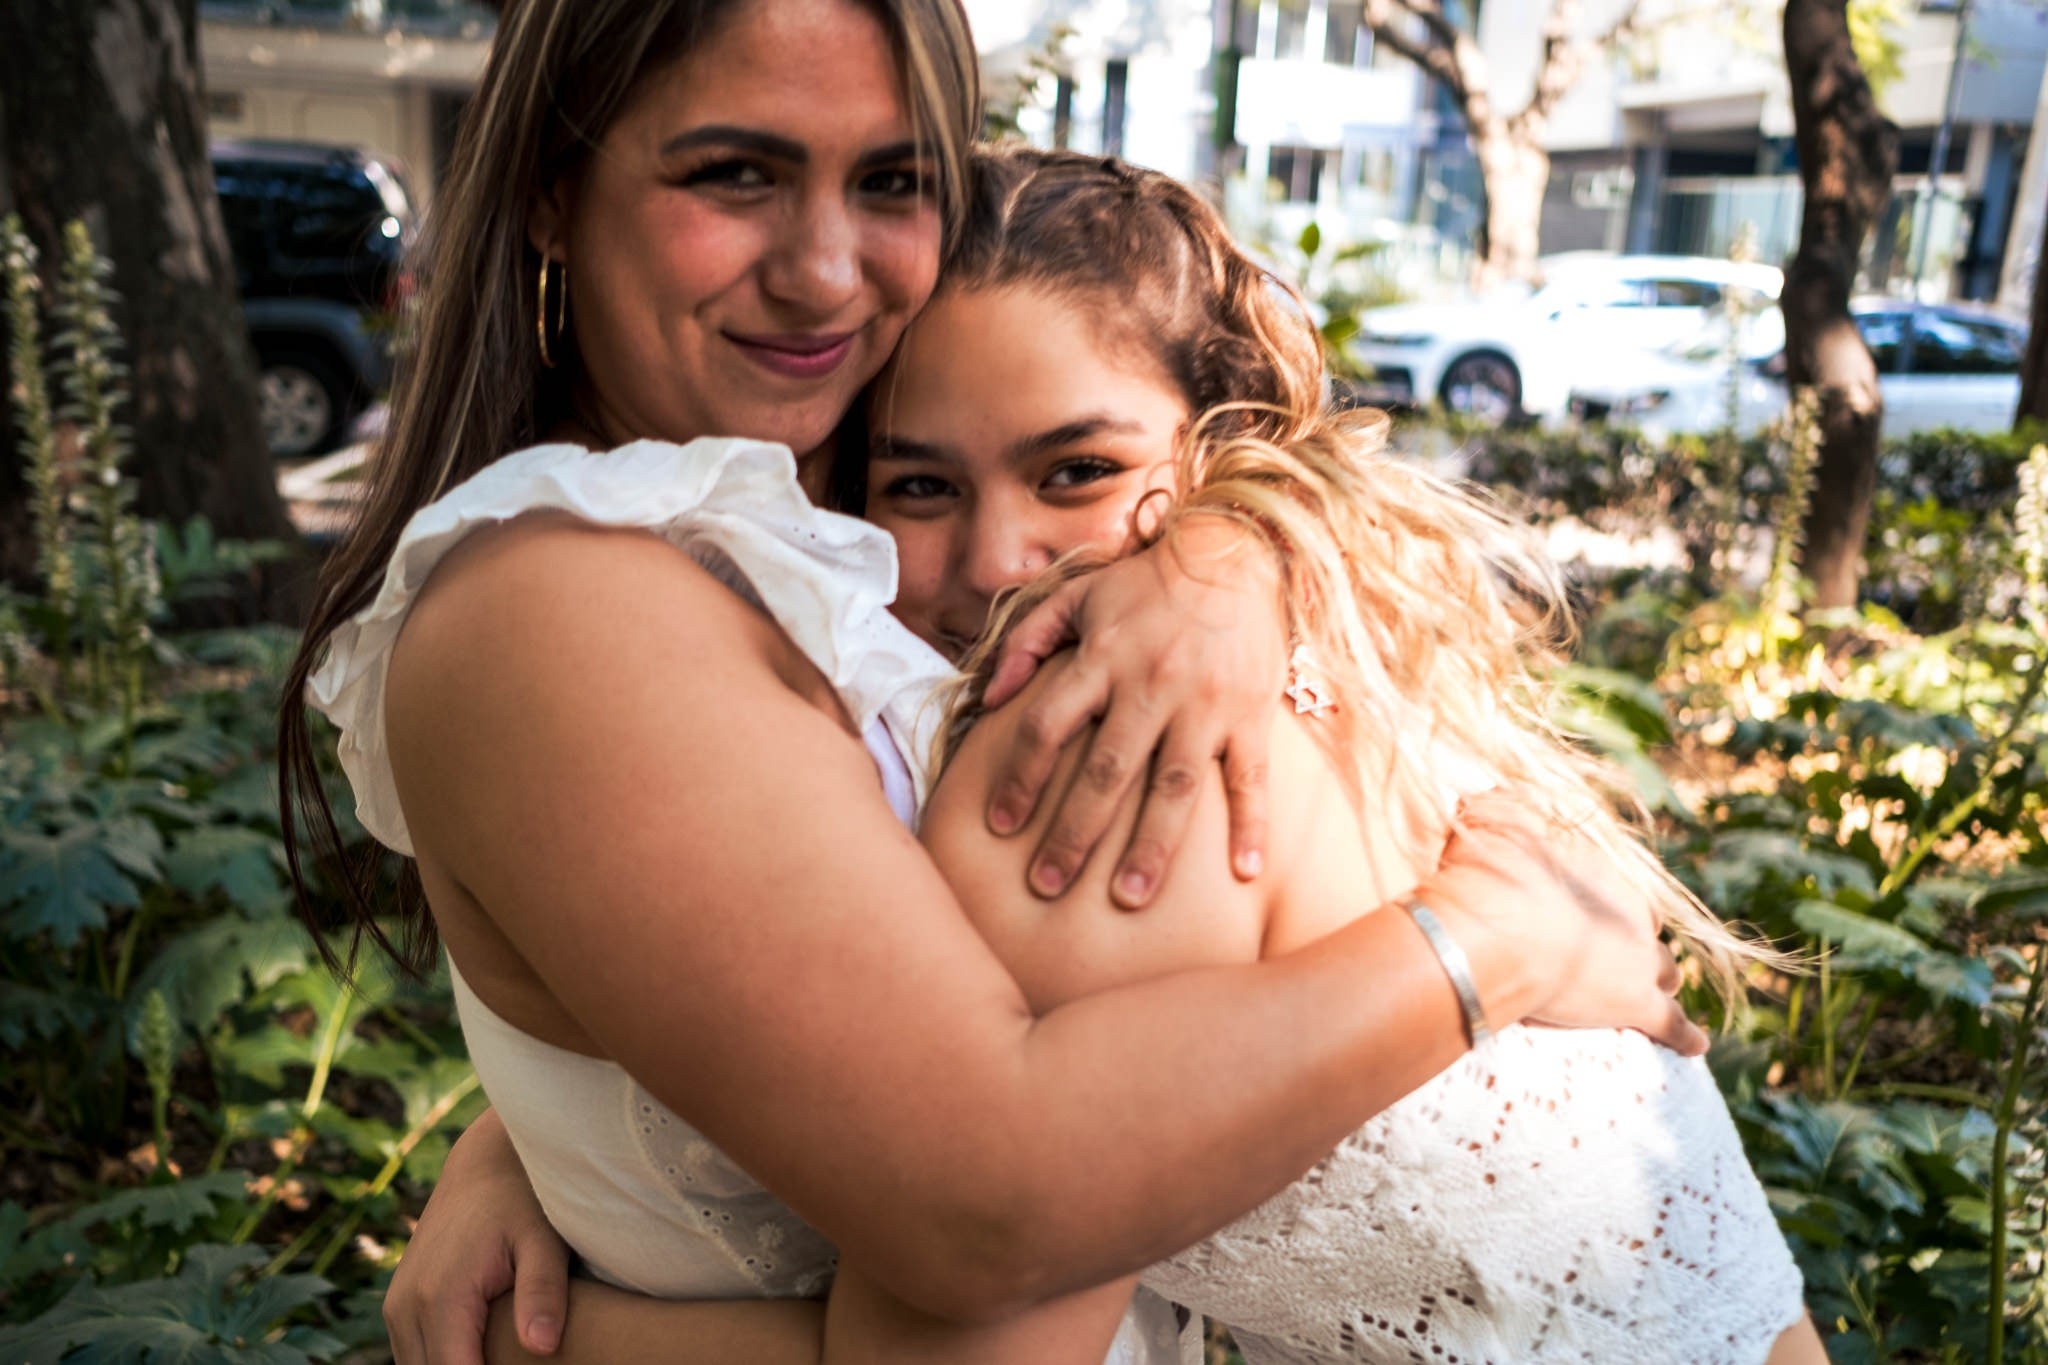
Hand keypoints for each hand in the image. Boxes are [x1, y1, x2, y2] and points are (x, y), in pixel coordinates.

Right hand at [385, 1108, 569, 1364]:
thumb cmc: (524, 1199)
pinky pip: (416, 1354)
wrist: (487, 1163)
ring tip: (503, 1353)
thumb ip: (542, 1292)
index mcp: (441, 1296)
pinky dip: (443, 1359)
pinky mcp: (400, 1305)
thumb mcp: (544, 1240)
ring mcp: (397, 1307)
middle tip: (518, 1358)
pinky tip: (484, 1351)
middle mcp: (406, 1307)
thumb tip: (542, 1347)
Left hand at [980, 519, 1287, 909]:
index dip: (1018, 778)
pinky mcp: (1251, 714)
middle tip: (1046, 886)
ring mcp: (1205, 704)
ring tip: (1129, 898)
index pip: (1048, 726)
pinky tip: (1244, 873)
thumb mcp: (1078, 595)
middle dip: (1074, 833)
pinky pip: (1252, 778)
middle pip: (1107, 771)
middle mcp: (1151, 684)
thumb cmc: (1148, 583)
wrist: (1235, 552)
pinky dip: (1252, 826)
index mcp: (1103, 658)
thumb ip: (1028, 642)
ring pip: (1175, 786)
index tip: (998, 826)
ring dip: (1152, 846)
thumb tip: (989, 699)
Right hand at [1418, 794, 1706, 1056]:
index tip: (1573, 906)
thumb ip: (1498, 805)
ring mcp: (1639, 958)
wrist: (1498, 931)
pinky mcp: (1636, 1004)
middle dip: (1634, 936)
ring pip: (1665, 969)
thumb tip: (1492, 793)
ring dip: (1659, 978)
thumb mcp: (1488, 816)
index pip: (1609, 882)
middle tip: (1611, 950)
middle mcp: (1629, 908)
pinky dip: (1684, 1035)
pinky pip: (1671, 1024)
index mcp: (1599, 867)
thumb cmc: (1490, 873)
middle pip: (1644, 923)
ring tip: (1656, 990)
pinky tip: (1695, 1045)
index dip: (1595, 897)